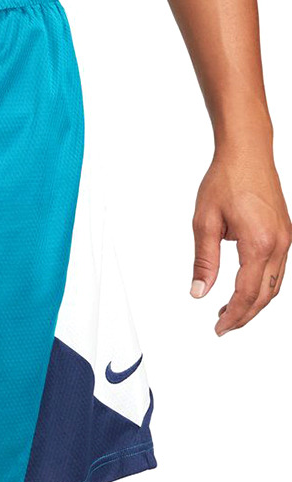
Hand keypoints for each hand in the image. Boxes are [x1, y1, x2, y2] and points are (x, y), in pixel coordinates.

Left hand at [191, 143, 290, 335]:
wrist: (247, 154)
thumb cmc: (225, 182)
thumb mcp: (204, 223)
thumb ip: (204, 262)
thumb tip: (199, 292)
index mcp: (259, 243)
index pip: (247, 293)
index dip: (233, 315)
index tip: (218, 328)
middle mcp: (279, 244)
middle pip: (265, 295)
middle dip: (245, 315)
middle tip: (222, 327)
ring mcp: (286, 238)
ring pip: (275, 285)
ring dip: (254, 303)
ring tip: (229, 312)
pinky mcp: (285, 233)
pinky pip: (277, 270)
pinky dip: (262, 286)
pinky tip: (243, 290)